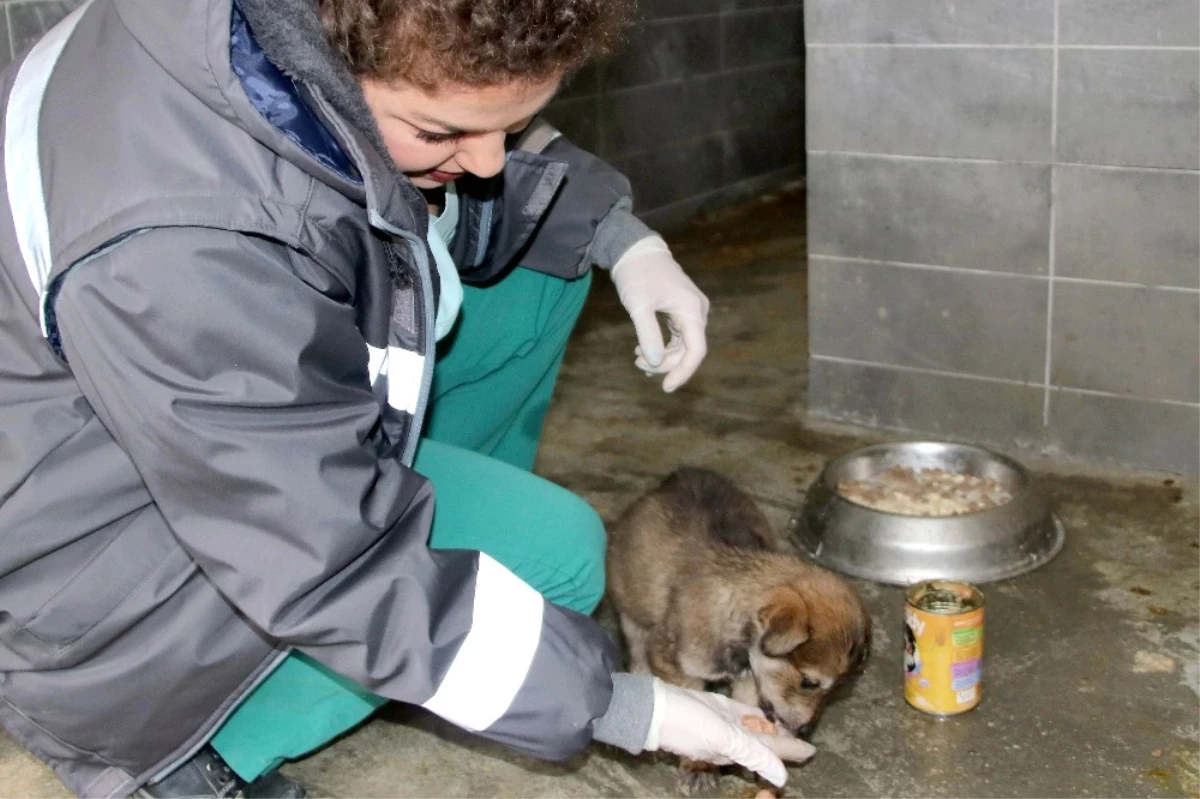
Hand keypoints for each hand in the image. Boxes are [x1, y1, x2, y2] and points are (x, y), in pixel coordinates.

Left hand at [610, 237, 709, 392]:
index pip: (696, 351)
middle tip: (638, 363)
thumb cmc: (636, 274)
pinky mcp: (681, 309)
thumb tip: (654, 362)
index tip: (666, 388)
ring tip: (637, 358)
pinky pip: (677, 336)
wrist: (634, 248)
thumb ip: (648, 334)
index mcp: (691, 309)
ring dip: (662, 357)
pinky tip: (643, 351)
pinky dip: (662, 347)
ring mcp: (690, 310)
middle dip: (665, 363)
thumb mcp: (638, 305)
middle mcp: (697, 311)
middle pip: (688, 350)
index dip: (683, 372)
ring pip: (682, 345)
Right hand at [644, 679, 815, 787]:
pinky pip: (738, 715)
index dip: (791, 751)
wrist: (654, 708)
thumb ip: (753, 754)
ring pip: (752, 729)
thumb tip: (782, 777)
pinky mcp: (714, 710)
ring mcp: (722, 725)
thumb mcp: (723, 739)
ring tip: (783, 728)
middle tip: (802, 742)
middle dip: (782, 743)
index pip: (770, 752)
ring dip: (769, 730)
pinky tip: (758, 715)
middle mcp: (731, 740)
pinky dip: (751, 716)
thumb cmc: (687, 723)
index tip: (812, 751)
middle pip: (764, 743)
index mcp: (736, 749)